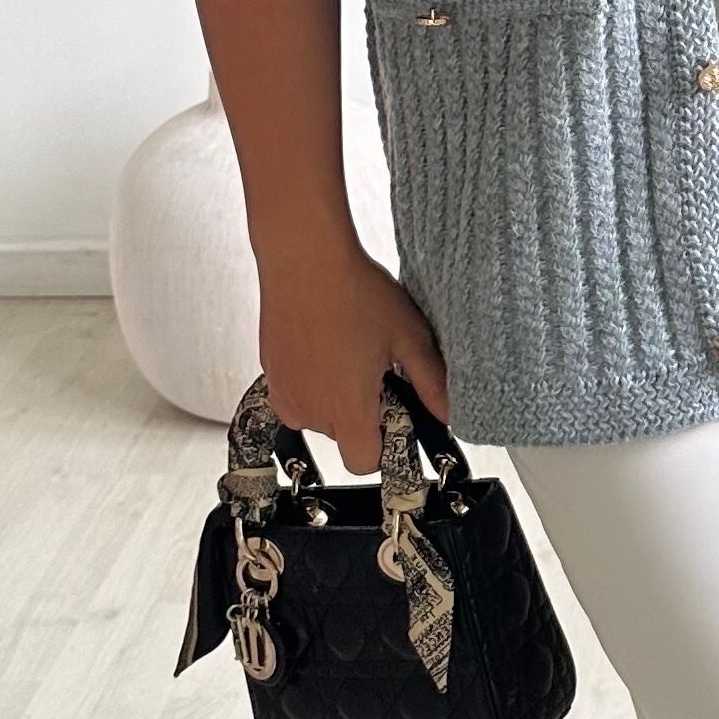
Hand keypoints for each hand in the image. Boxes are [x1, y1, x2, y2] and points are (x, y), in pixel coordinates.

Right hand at [257, 231, 452, 477]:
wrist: (303, 257)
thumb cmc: (352, 291)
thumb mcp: (408, 338)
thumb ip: (431, 383)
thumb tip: (448, 413)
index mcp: (347, 409)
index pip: (364, 462)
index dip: (383, 446)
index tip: (394, 417)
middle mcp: (309, 409)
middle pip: (343, 436)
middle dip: (362, 412)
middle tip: (375, 368)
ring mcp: (284, 391)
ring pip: (319, 415)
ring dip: (335, 395)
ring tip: (350, 351)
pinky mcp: (269, 372)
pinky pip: (297, 393)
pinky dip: (313, 379)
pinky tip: (327, 345)